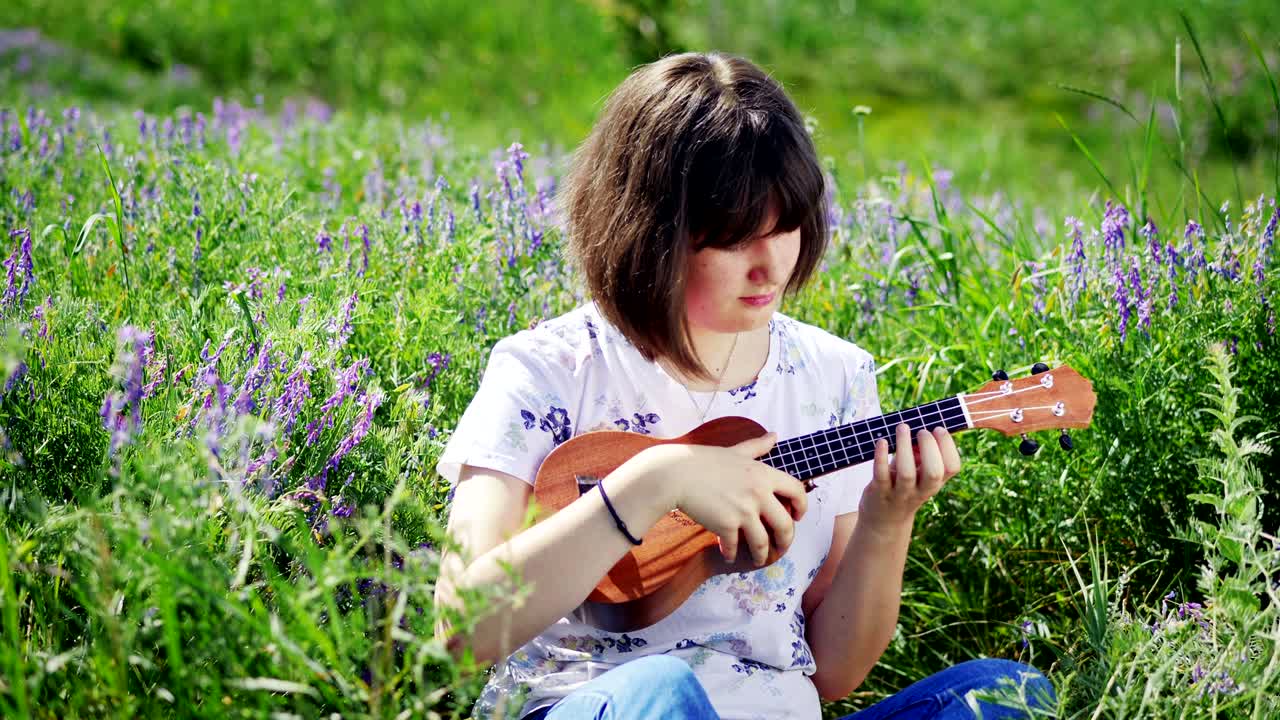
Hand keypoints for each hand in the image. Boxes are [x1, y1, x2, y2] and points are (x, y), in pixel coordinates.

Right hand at [640, 433, 806, 566]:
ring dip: (760, 555)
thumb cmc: (703, 460)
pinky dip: (731, 554)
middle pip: (785, 524)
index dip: (802, 506)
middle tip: (781, 545)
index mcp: (763, 474)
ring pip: (762, 542)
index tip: (797, 515)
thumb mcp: (735, 451)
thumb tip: (775, 436)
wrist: (676, 474)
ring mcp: (743, 511)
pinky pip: (734, 546)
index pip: (796, 491)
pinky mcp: (726, 526)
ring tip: (757, 559)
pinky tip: (729, 556)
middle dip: (786, 539)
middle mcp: (759, 494)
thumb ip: (757, 446)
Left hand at [858, 423, 961, 531]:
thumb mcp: (917, 473)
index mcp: (935, 483)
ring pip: (906, 473)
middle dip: (930, 447)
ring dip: (904, 446)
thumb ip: (921, 454)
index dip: (948, 447)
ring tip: (902, 427)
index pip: (952, 467)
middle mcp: (921, 491)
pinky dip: (881, 456)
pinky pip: (881, 474)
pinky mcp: (879, 492)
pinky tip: (882, 441)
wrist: (883, 520)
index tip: (938, 429)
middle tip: (921, 431)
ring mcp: (900, 493)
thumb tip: (923, 426)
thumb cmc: (902, 486)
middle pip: (933, 472)